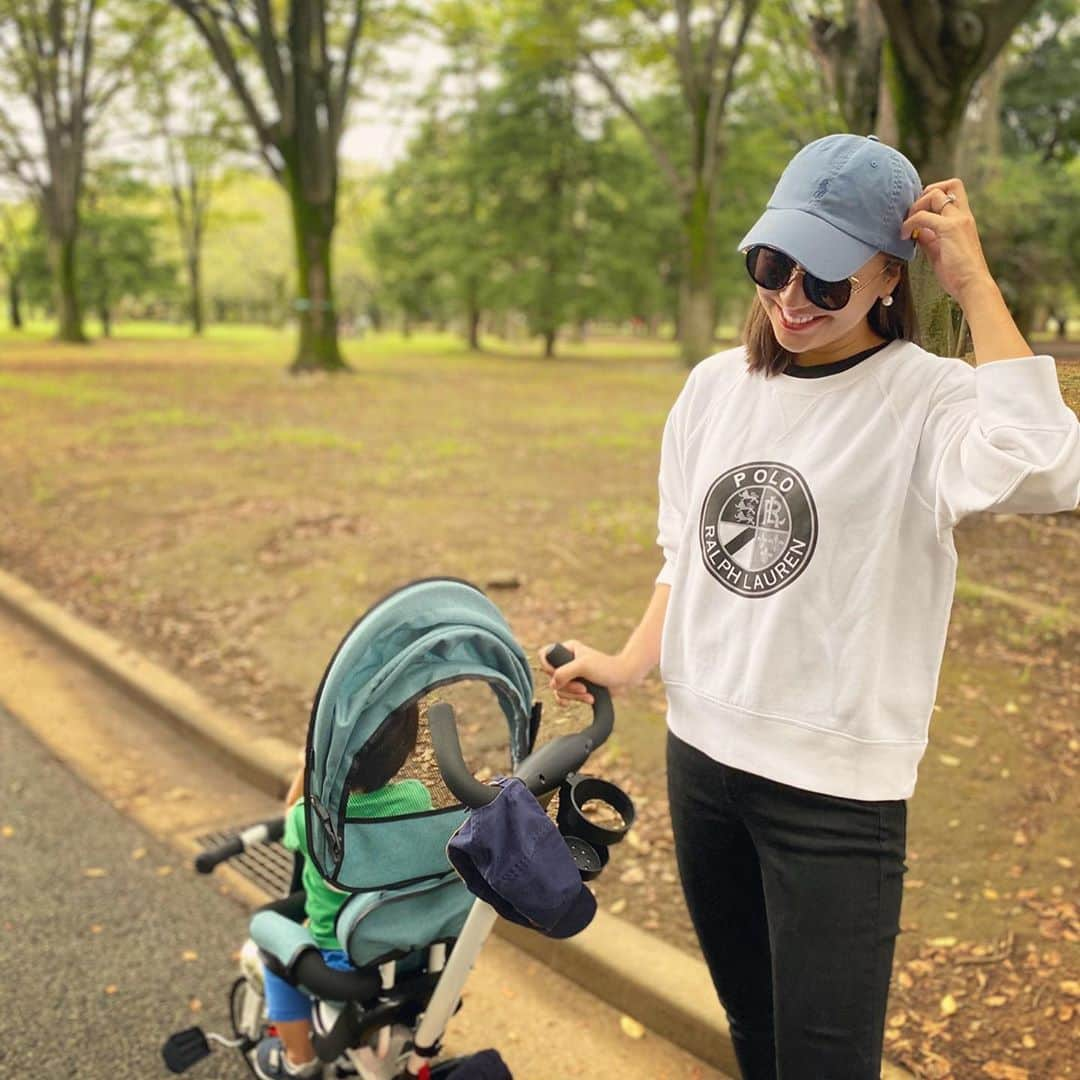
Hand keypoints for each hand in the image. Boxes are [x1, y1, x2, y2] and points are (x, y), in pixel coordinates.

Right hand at [537, 640, 630, 706]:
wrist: (623, 679)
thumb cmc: (606, 667)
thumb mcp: (583, 666)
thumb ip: (563, 673)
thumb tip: (553, 685)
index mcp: (567, 649)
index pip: (544, 655)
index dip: (548, 667)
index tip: (558, 674)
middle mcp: (566, 661)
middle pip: (551, 677)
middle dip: (567, 686)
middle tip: (583, 687)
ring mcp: (570, 675)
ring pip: (558, 689)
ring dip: (574, 695)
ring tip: (588, 694)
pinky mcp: (575, 687)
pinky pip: (563, 696)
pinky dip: (572, 700)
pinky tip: (581, 701)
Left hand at [900, 179, 994, 304]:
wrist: (972, 285)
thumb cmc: (958, 274)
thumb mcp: (940, 251)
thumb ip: (930, 239)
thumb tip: (916, 232)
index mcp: (964, 219)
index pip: (954, 191)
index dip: (935, 193)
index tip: (920, 211)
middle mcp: (963, 216)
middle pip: (948, 185)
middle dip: (925, 195)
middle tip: (911, 216)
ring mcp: (958, 220)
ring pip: (935, 194)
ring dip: (916, 207)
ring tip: (906, 226)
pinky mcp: (950, 229)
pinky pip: (923, 217)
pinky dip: (910, 223)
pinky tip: (904, 235)